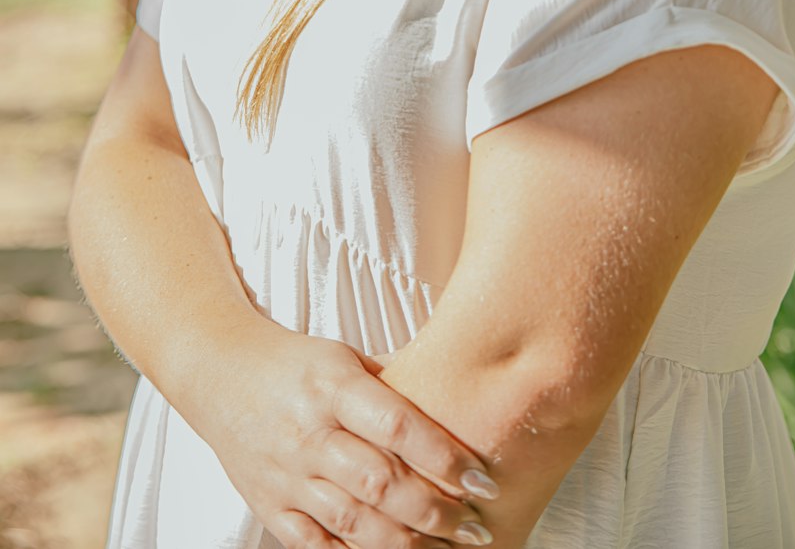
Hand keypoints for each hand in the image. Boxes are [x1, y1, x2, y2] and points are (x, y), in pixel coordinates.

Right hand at [194, 319, 498, 548]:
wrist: (219, 374)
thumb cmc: (296, 363)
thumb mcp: (344, 356)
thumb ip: (394, 383)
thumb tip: (461, 397)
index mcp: (332, 386)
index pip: (396, 426)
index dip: (444, 456)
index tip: (483, 478)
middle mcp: (309, 433)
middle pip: (379, 482)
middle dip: (435, 510)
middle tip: (476, 525)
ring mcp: (287, 475)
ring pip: (352, 522)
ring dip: (406, 541)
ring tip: (447, 546)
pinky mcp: (269, 506)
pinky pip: (316, 545)